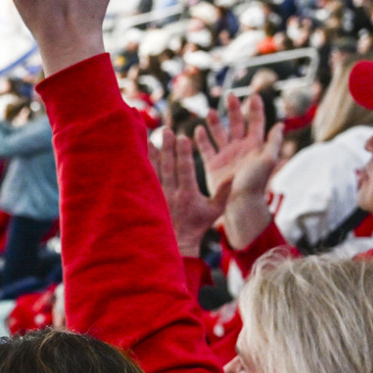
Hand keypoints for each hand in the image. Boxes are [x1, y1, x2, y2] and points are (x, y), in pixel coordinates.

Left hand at [155, 126, 223, 256]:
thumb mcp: (215, 210)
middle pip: (168, 167)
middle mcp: (171, 195)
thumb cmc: (199, 225)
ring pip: (154, 171)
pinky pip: (145, 179)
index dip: (183, 154)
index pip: (185, 170)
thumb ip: (223, 192)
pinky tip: (139, 153)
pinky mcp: (149, 199)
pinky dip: (143, 165)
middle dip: (168, 148)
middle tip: (166, 131)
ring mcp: (158, 197)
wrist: (178, 242)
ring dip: (153, 154)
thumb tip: (233, 175)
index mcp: (188, 195)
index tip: (183, 138)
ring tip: (150, 138)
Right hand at [194, 91, 282, 248]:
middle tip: (229, 95)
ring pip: (219, 133)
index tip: (254, 95)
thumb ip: (273, 142)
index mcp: (254, 146)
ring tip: (210, 112)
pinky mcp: (213, 165)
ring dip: (215, 122)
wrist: (240, 204)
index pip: (256, 122)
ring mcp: (226, 156)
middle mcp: (240, 148)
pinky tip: (198, 130)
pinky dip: (202, 139)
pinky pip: (206, 149)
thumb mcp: (268, 160)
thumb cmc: (255, 183)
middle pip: (236, 123)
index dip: (255, 109)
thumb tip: (280, 124)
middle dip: (233, 109)